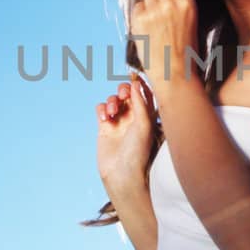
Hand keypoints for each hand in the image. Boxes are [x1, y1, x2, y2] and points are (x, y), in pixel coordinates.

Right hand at [96, 74, 155, 189]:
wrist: (122, 173)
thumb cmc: (138, 152)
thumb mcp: (143, 124)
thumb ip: (140, 102)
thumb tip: (136, 82)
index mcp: (147, 115)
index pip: (144, 93)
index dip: (139, 83)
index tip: (135, 76)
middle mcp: (134, 117)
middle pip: (128, 93)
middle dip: (123, 90)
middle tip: (123, 95)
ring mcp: (119, 122)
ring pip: (114, 100)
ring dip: (112, 101)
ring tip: (113, 112)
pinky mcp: (105, 127)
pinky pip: (102, 109)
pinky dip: (102, 109)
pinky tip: (105, 118)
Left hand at [128, 0, 199, 100]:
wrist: (173, 74)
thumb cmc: (185, 53)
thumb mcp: (192, 23)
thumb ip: (182, 4)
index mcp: (187, 3)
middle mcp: (170, 4)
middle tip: (160, 8)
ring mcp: (153, 11)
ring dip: (149, 6)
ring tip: (155, 24)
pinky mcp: (139, 20)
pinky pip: (137, 7)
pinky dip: (139, 16)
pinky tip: (147, 29)